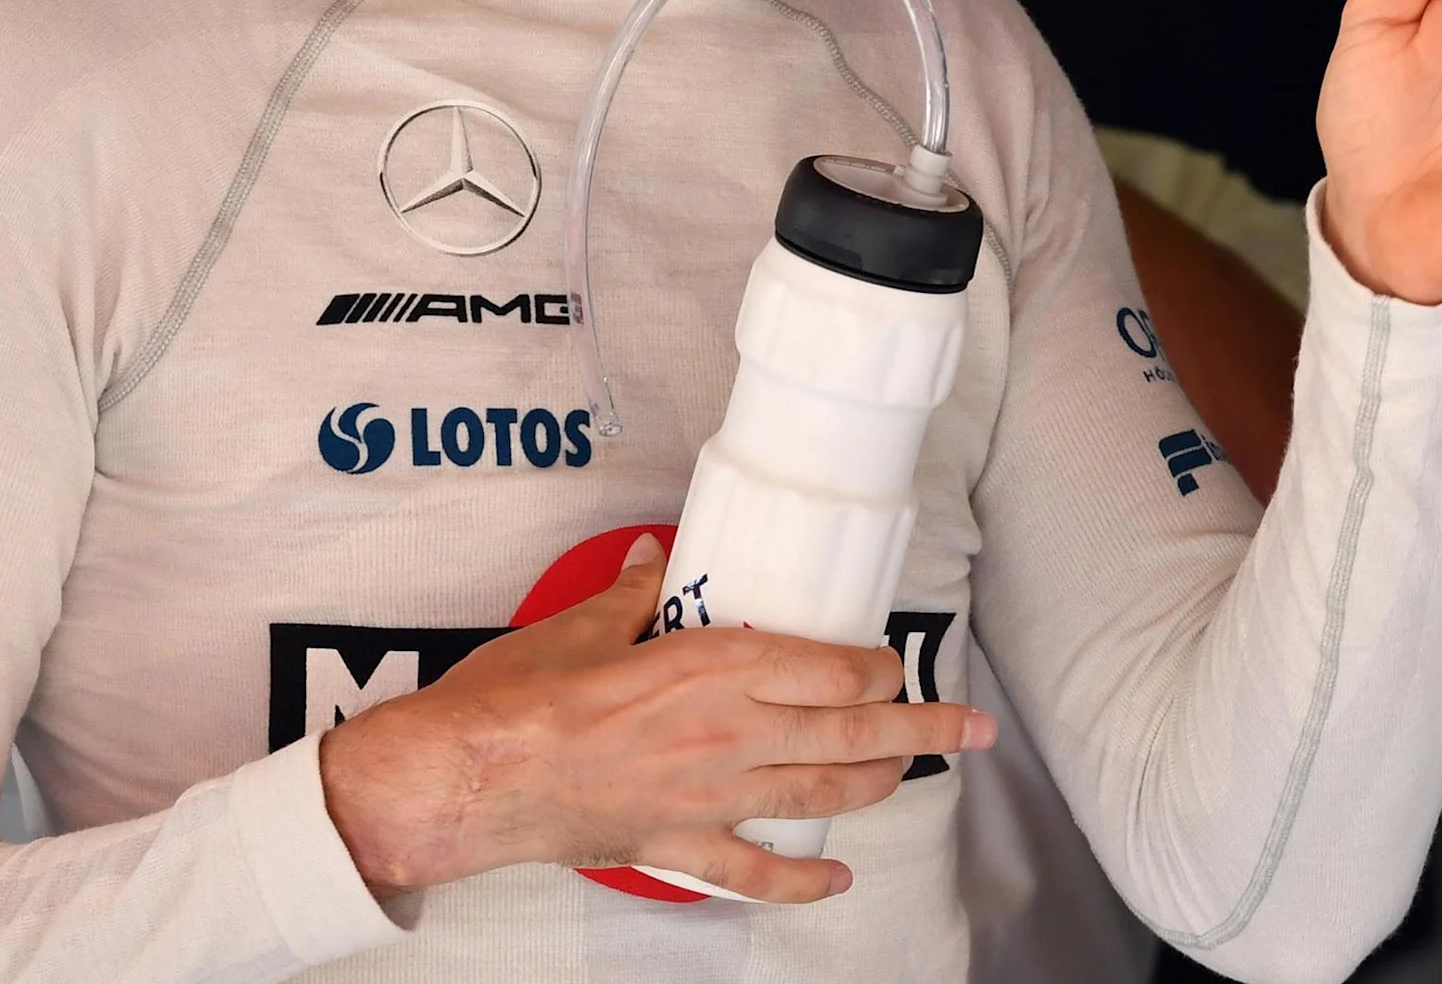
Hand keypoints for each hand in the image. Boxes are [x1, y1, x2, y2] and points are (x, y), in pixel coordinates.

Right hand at [317, 537, 990, 902]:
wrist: (467, 776)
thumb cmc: (519, 696)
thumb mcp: (585, 625)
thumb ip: (636, 595)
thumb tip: (658, 560)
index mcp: (711, 666)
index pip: (830, 669)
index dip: (878, 669)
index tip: (896, 665)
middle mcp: (728, 732)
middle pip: (851, 734)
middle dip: (923, 729)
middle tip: (974, 729)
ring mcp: (708, 796)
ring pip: (821, 795)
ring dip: (879, 786)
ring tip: (915, 775)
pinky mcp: (676, 845)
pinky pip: (755, 872)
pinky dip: (803, 881)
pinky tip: (838, 879)